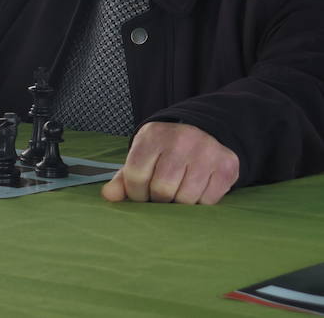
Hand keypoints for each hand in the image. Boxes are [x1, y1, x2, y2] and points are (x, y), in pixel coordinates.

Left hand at [101, 122, 239, 204]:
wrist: (203, 131)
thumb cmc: (165, 150)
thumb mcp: (142, 155)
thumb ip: (123, 178)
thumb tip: (108, 196)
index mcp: (153, 135)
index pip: (136, 176)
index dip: (135, 194)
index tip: (141, 195)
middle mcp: (181, 140)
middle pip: (162, 190)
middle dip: (158, 200)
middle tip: (161, 195)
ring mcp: (207, 152)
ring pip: (186, 199)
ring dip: (179, 204)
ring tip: (177, 193)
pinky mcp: (227, 165)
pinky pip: (208, 201)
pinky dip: (200, 203)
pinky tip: (196, 190)